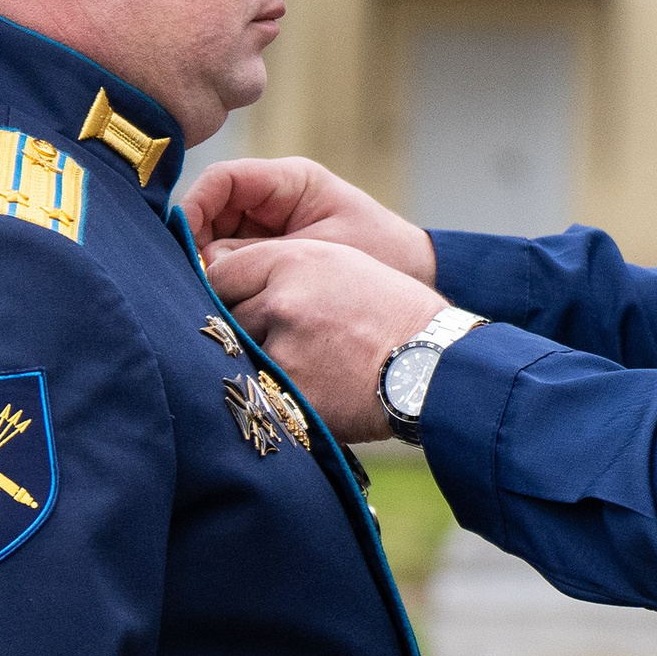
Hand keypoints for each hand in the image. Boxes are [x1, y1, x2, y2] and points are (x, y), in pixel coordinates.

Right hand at [183, 157, 435, 281]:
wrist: (414, 278)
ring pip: (217, 240)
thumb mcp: (319, 251)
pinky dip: (227, 281)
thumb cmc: (381, 255)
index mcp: (290, 181)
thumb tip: (205, 263)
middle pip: (212, 211)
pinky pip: (235, 262)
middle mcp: (274, 198)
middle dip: (196, 244)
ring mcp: (270, 226)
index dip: (194, 206)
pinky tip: (223, 302)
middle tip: (191, 281)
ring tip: (206, 295)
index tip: (181, 242)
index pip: (224, 180)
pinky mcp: (272, 254)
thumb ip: (261, 255)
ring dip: (209, 266)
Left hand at [205, 238, 447, 442]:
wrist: (436, 367)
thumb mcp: (343, 265)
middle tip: (283, 340)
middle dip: (243, 330)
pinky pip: (258, 392)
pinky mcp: (286, 393)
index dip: (224, 291)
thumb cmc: (392, 313)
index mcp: (295, 261)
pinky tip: (312, 388)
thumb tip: (220, 274)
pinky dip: (275, 394)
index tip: (234, 303)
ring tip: (305, 365)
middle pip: (222, 317)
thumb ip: (282, 267)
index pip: (221, 273)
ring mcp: (282, 350)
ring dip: (258, 363)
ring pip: (239, 357)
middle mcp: (282, 301)